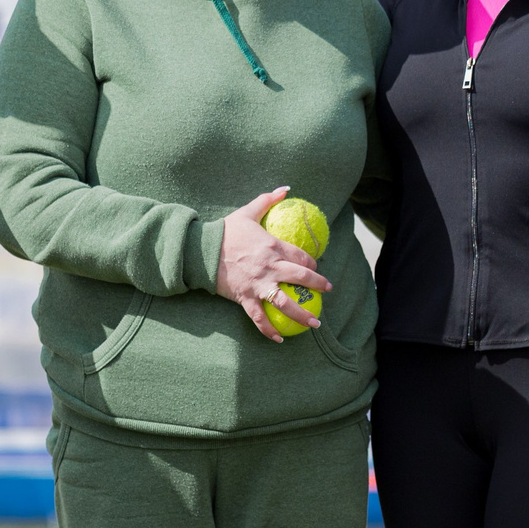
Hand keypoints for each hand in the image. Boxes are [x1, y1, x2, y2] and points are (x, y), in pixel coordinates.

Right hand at [214, 186, 331, 342]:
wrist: (200, 251)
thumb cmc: (225, 231)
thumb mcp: (247, 212)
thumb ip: (267, 200)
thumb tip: (284, 188)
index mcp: (272, 246)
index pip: (300, 256)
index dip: (313, 263)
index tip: (317, 267)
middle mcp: (269, 267)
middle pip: (300, 277)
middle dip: (318, 284)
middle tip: (327, 290)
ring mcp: (258, 284)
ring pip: (285, 303)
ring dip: (302, 315)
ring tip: (315, 324)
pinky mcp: (245, 297)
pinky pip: (259, 318)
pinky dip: (270, 330)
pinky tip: (280, 339)